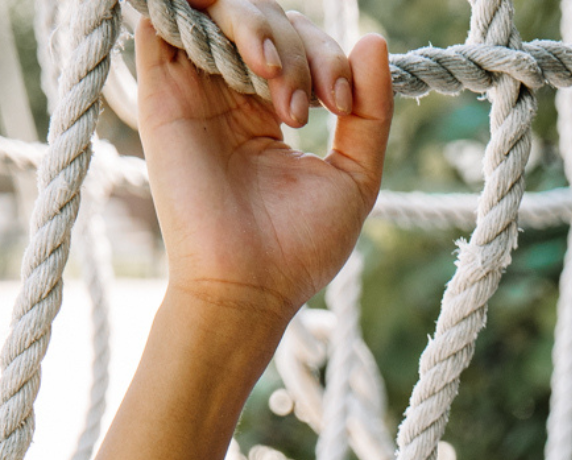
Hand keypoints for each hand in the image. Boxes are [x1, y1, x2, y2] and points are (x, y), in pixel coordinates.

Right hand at [136, 4, 390, 335]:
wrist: (246, 287)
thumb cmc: (299, 247)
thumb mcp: (355, 177)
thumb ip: (371, 113)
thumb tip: (376, 39)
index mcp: (270, 109)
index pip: (300, 42)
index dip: (327, 57)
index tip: (342, 104)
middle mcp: (229, 92)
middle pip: (264, 17)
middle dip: (297, 46)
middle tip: (303, 108)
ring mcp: (194, 88)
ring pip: (220, 8)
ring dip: (256, 23)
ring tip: (272, 71)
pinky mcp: (161, 91)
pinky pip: (165, 19)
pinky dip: (197, 9)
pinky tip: (238, 50)